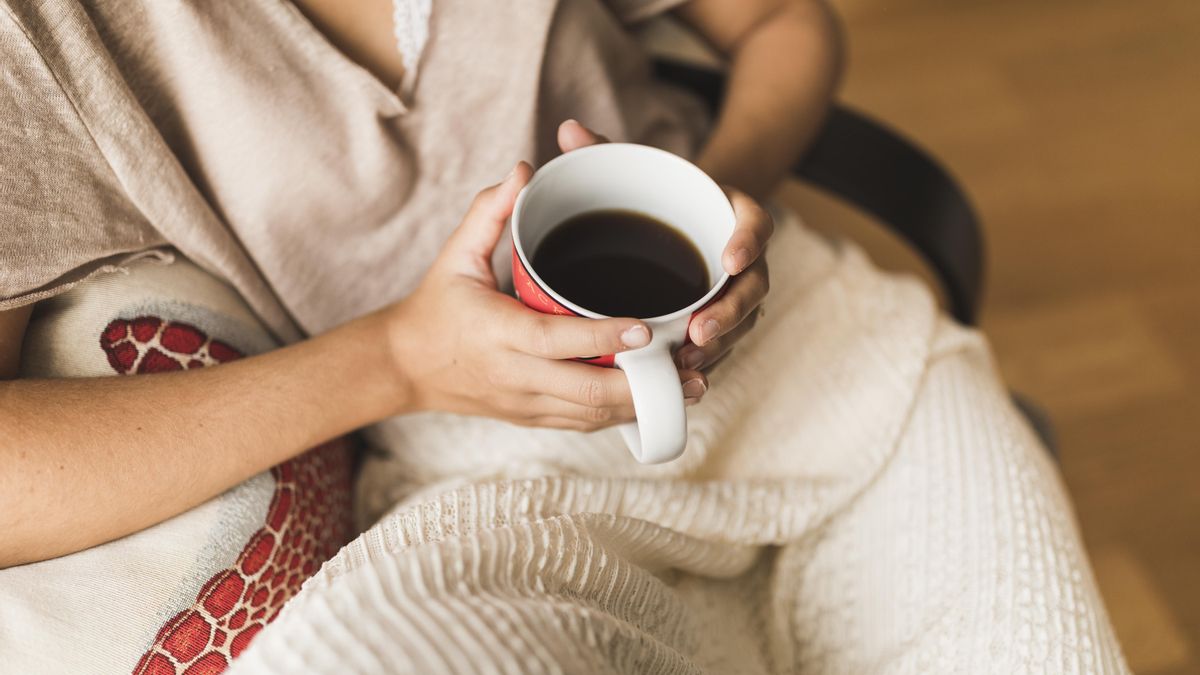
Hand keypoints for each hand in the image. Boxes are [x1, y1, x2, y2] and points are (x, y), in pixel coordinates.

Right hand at [384, 160, 708, 430]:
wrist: (404, 366)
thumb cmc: (437, 306)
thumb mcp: (455, 256)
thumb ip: (490, 213)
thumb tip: (525, 169)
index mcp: (498, 333)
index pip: (558, 340)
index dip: (605, 337)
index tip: (647, 328)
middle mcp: (515, 375)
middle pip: (587, 391)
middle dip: (643, 386)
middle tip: (689, 367)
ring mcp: (525, 403)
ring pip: (593, 415)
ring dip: (643, 405)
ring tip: (689, 386)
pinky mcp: (532, 418)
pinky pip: (584, 423)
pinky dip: (621, 414)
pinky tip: (655, 400)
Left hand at [561, 119, 772, 375]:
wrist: (668, 221)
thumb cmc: (649, 196)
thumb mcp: (632, 172)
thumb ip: (604, 152)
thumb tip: (567, 129)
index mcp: (730, 212)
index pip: (755, 223)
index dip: (748, 241)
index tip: (731, 258)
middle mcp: (742, 256)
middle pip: (753, 286)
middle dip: (732, 312)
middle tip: (701, 330)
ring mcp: (735, 292)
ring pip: (741, 322)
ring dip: (720, 345)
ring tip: (688, 361)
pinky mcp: (721, 322)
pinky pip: (724, 345)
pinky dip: (706, 362)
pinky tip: (681, 377)